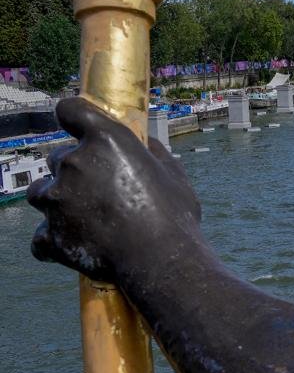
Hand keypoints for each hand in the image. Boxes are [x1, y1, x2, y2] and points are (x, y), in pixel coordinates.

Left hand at [28, 97, 201, 282]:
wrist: (162, 262)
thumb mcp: (174, 174)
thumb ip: (153, 152)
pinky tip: (72, 242)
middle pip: (57, 157)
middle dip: (74, 171)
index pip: (71, 110)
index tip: (78, 127)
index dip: (73, 117)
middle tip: (101, 190)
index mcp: (106, 140)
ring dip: (56, 200)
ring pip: (41, 192)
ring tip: (84, 216)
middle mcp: (74, 162)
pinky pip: (39, 236)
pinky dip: (52, 239)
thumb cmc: (175, 216)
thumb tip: (144, 142)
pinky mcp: (51, 234)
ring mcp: (57, 199)